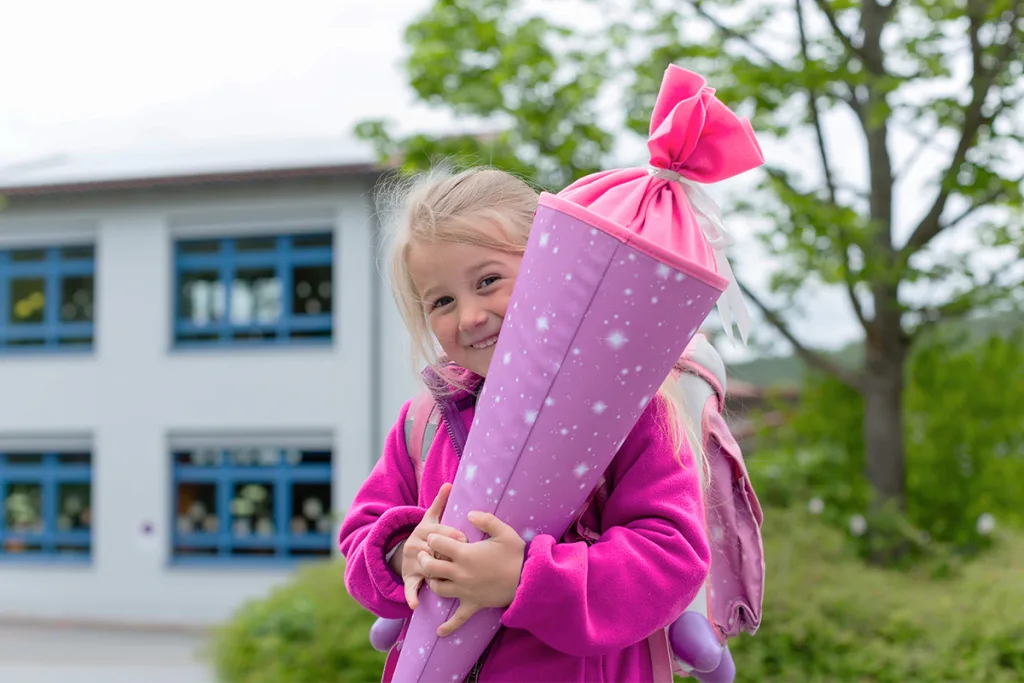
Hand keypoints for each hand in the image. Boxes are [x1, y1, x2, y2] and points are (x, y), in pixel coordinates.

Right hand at [396, 483, 467, 609]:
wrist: (405, 551)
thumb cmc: (427, 534)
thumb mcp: (431, 517)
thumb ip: (440, 501)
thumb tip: (449, 483)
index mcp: (424, 530)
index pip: (439, 532)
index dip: (453, 535)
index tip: (465, 538)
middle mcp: (415, 545)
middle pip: (433, 550)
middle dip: (447, 555)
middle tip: (461, 559)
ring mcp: (411, 562)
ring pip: (425, 567)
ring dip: (436, 573)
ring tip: (450, 577)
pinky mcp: (409, 578)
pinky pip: (409, 587)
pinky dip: (411, 596)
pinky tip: (415, 604)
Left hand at [421, 510, 525, 636]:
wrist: (528, 579)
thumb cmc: (516, 554)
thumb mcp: (504, 531)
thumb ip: (485, 519)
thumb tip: (469, 514)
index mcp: (465, 554)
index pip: (438, 543)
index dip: (433, 537)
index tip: (436, 536)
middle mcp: (460, 573)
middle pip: (430, 567)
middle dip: (424, 558)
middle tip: (425, 554)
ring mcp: (465, 591)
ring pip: (437, 588)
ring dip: (431, 581)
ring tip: (432, 576)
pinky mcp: (473, 604)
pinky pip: (458, 619)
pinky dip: (448, 627)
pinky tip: (440, 632)